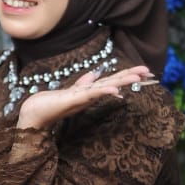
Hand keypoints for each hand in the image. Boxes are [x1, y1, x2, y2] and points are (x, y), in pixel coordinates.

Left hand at [16, 65, 154, 132]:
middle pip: (114, 83)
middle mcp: (89, 96)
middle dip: (131, 77)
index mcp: (90, 92)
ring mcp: (82, 99)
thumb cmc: (51, 103)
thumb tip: (95, 74)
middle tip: (150, 73)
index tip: (144, 71)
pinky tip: (115, 90)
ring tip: (138, 78)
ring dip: (122, 82)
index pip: (112, 81)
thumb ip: (84, 82)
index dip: (128, 75)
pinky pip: (90, 94)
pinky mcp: (72, 100)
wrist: (34, 113)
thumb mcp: (71, 90)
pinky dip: (103, 91)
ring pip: (106, 88)